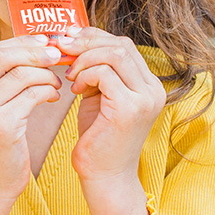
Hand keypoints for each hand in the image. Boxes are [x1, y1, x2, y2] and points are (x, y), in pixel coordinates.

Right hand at [0, 34, 62, 203]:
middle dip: (34, 51)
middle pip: (3, 57)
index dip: (20, 42)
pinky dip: (48, 91)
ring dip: (45, 75)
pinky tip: (53, 97)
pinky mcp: (0, 127)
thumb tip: (32, 48)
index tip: (44, 42)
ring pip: (21, 75)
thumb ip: (0, 83)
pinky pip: (32, 95)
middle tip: (57, 54)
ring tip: (56, 84)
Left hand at [56, 25, 166, 185]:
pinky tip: (75, 91)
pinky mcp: (130, 108)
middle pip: (121, 44)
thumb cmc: (98, 138)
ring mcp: (145, 98)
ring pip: (114, 54)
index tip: (69, 40)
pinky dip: (84, 76)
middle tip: (62, 49)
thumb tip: (75, 41)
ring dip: (84, 60)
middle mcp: (153, 89)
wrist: (104, 176)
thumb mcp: (99, 96)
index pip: (124, 45)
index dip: (94, 37)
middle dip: (86, 43)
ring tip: (70, 77)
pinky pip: (104, 73)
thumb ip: (97, 71)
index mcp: (148, 84)